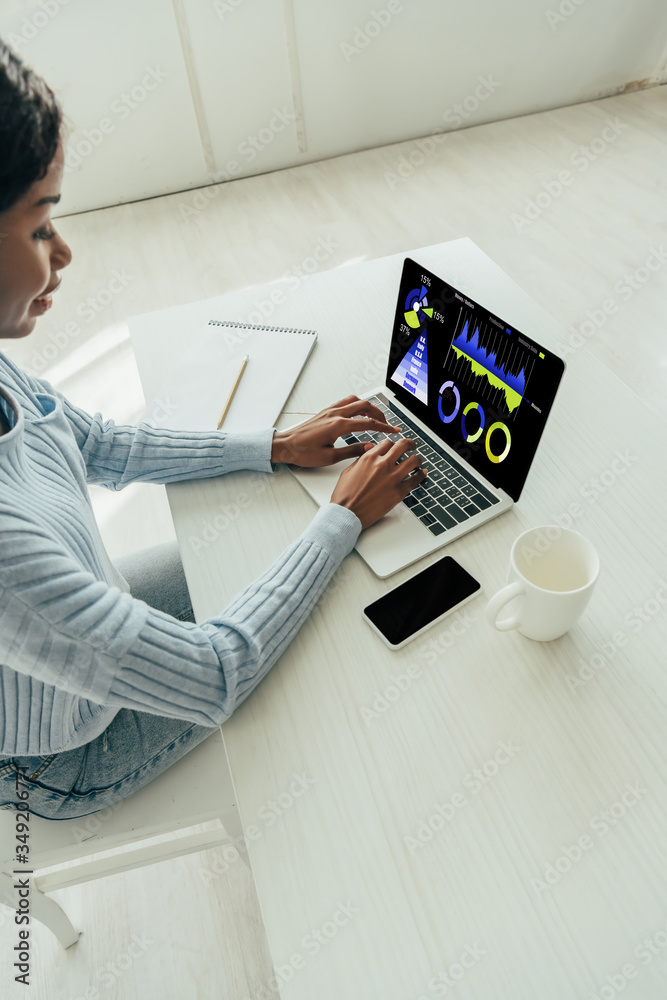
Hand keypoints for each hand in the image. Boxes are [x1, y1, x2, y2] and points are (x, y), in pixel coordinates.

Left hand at [271, 395, 399, 467]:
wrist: (285, 446)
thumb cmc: (303, 453)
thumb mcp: (330, 457)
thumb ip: (352, 451)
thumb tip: (370, 447)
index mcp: (338, 426)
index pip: (368, 423)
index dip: (385, 427)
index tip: (395, 430)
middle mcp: (335, 414)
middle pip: (365, 406)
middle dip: (380, 414)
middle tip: (388, 424)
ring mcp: (329, 410)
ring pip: (355, 400)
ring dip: (368, 406)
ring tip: (376, 416)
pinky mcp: (325, 411)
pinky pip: (345, 402)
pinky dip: (356, 404)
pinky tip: (358, 412)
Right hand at [330, 437, 427, 529]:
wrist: (347, 513)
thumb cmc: (345, 495)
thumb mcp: (348, 471)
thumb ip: (361, 459)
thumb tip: (369, 451)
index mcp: (370, 458)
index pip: (387, 443)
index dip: (393, 444)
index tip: (395, 447)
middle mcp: (383, 465)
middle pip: (403, 446)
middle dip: (410, 444)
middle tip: (412, 446)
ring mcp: (392, 478)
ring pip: (414, 460)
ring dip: (417, 459)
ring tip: (418, 462)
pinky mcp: (399, 492)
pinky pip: (415, 480)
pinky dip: (421, 475)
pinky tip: (422, 474)